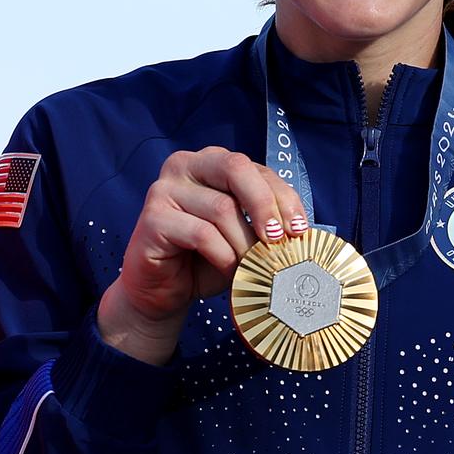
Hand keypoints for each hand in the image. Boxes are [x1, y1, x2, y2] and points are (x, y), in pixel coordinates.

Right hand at [97, 147, 308, 365]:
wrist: (163, 292)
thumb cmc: (207, 260)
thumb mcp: (242, 234)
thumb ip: (264, 220)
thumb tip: (301, 228)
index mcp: (210, 161)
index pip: (254, 168)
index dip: (282, 197)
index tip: (300, 229)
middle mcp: (185, 165)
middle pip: (235, 168)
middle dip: (265, 204)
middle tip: (280, 239)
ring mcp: (164, 189)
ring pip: (222, 208)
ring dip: (245, 243)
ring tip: (253, 266)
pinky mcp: (152, 218)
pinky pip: (201, 234)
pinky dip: (223, 257)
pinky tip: (229, 272)